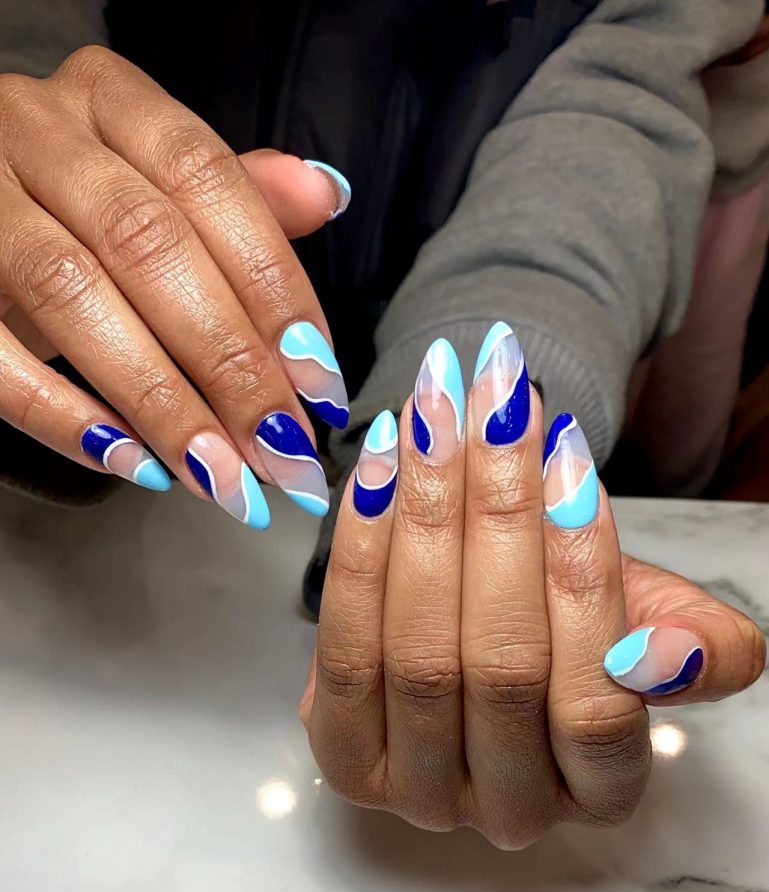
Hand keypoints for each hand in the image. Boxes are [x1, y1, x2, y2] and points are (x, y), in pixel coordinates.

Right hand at [0, 48, 350, 527]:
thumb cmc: (76, 208)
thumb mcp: (153, 189)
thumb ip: (237, 197)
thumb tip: (326, 193)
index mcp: (111, 100)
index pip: (209, 180)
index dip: (273, 286)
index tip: (320, 382)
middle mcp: (36, 129)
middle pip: (148, 244)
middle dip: (229, 362)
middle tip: (282, 450)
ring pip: (71, 295)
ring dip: (160, 400)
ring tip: (221, 477)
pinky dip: (61, 414)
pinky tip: (130, 461)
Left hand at [301, 327, 765, 847]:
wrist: (486, 616)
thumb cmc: (574, 615)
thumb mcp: (660, 623)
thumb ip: (701, 649)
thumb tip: (666, 655)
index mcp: (601, 789)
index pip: (597, 702)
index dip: (585, 580)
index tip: (569, 460)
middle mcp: (511, 810)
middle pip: (500, 668)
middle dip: (499, 519)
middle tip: (494, 406)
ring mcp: (418, 793)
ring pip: (419, 656)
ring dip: (426, 519)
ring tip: (435, 415)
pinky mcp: (344, 756)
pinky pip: (347, 650)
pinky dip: (360, 552)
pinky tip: (380, 469)